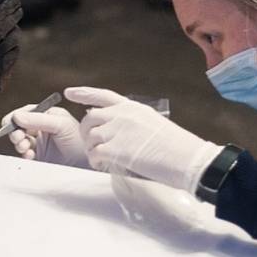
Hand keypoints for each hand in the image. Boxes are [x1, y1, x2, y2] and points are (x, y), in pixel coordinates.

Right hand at [2, 105, 88, 167]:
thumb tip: (16, 116)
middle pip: (20, 126)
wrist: (87, 164)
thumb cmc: (79, 141)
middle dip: (16, 131)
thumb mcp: (60, 125)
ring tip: (25, 147)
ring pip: (20, 140)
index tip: (10, 122)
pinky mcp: (39, 157)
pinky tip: (30, 156)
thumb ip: (38, 119)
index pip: (26, 112)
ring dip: (19, 143)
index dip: (16, 117)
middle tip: (18, 137)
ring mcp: (40, 143)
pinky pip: (24, 154)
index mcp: (48, 115)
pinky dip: (24, 155)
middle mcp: (42, 127)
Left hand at [66, 86, 221, 192]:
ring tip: (101, 158)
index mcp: (132, 107)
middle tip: (93, 145)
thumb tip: (116, 129)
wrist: (187, 158)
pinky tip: (103, 164)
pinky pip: (94, 154)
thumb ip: (132, 122)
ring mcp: (118, 131)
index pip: (102, 95)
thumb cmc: (176, 146)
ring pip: (89, 137)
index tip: (69, 92)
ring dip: (91, 149)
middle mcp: (122, 115)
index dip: (84, 93)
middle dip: (87, 132)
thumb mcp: (153, 123)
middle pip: (90, 119)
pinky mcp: (116, 150)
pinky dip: (95, 161)